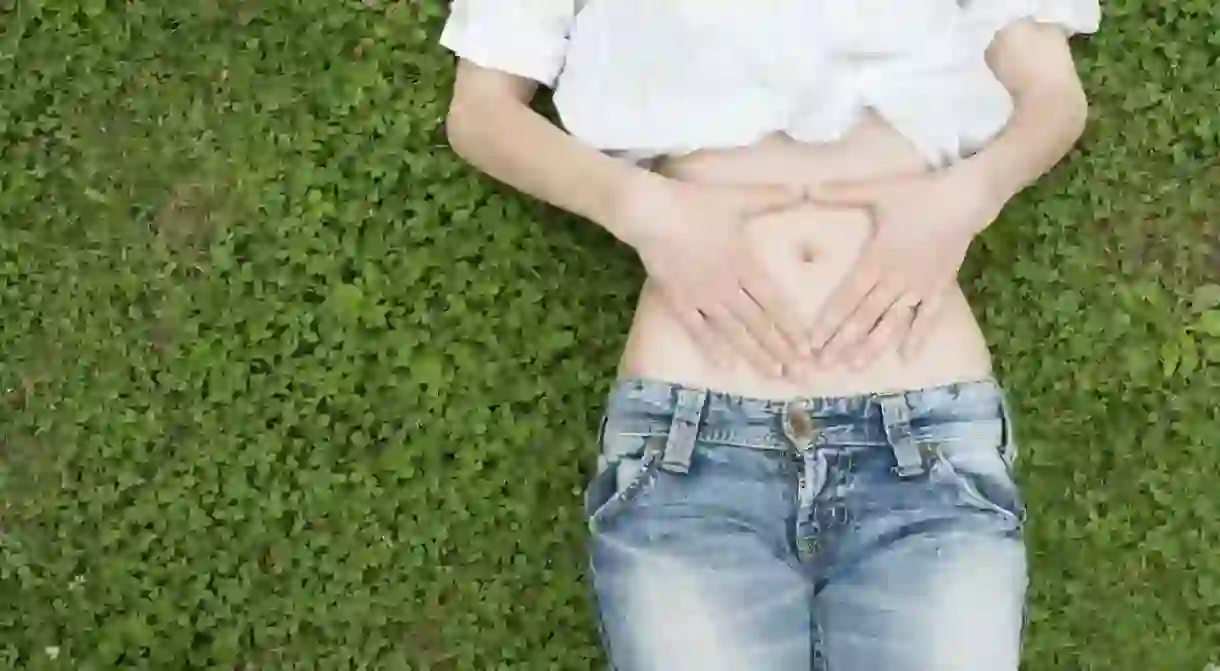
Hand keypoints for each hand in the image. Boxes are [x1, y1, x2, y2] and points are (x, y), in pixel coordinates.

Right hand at [615, 173, 809, 377]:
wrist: (652, 213)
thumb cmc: (696, 203)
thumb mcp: (739, 197)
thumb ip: (773, 197)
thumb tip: (805, 189)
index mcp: (744, 263)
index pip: (774, 302)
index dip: (791, 326)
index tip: (807, 348)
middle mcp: (727, 286)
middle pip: (758, 323)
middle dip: (781, 350)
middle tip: (800, 374)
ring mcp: (702, 296)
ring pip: (733, 331)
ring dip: (754, 354)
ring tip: (773, 374)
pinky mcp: (679, 301)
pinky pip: (698, 330)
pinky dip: (712, 348)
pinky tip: (726, 366)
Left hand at [803, 167, 1005, 367]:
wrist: (964, 198)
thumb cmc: (919, 193)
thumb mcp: (877, 190)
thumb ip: (840, 192)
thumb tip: (806, 187)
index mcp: (877, 258)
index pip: (847, 297)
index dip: (829, 320)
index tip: (812, 341)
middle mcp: (895, 279)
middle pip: (865, 317)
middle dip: (843, 342)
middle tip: (824, 365)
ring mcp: (919, 287)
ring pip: (892, 323)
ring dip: (873, 346)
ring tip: (855, 367)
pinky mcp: (940, 288)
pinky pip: (928, 318)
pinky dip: (918, 337)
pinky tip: (907, 359)